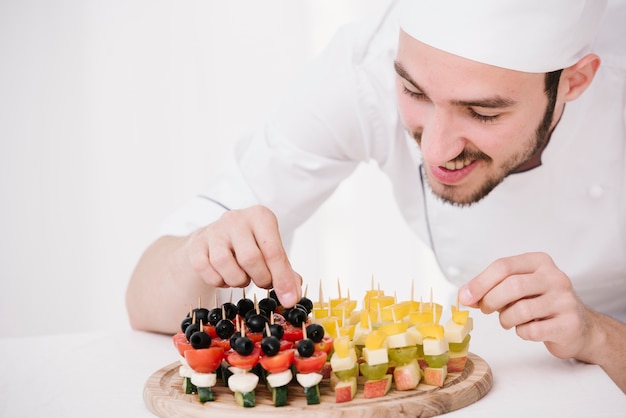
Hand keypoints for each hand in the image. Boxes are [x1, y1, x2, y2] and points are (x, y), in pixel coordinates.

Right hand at [184, 205, 301, 307]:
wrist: (216, 238)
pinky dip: (218, 281)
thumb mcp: (271, 252)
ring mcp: (213, 230)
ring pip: (224, 264)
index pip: (273, 251)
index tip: (288, 299)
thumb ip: (285, 272)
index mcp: (260, 216)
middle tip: (263, 282)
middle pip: (250, 258)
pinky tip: (225, 276)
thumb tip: (292, 296)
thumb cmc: (250, 245)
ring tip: (243, 277)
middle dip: (260, 279)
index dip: (281, 278)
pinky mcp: (196, 244)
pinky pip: (206, 270)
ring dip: (237, 280)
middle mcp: (236, 219)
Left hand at [458, 252, 592, 360]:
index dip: (480, 282)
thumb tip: (465, 295)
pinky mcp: (569, 324)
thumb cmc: (540, 303)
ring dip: (505, 319)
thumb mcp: (516, 288)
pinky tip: (527, 329)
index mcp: (539, 262)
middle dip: (490, 300)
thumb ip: (491, 288)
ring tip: (509, 320)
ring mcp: (565, 300)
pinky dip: (521, 332)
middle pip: (511, 286)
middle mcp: (555, 277)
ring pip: (521, 310)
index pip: (503, 266)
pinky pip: (532, 330)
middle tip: (485, 309)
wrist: (577, 326)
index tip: (465, 296)